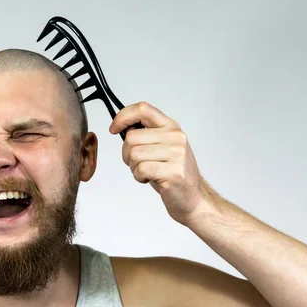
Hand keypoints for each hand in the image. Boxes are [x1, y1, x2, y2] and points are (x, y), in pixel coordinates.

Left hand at [109, 102, 207, 225]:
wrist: (192, 198)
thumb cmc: (172, 173)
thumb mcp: (161, 147)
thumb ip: (145, 135)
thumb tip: (121, 127)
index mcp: (171, 127)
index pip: (143, 109)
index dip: (123, 116)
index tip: (114, 128)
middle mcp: (175, 137)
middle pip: (132, 137)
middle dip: (126, 154)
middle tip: (137, 164)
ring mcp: (177, 154)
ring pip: (134, 154)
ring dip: (134, 167)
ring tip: (146, 173)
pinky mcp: (174, 171)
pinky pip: (141, 169)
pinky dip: (139, 177)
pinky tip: (150, 179)